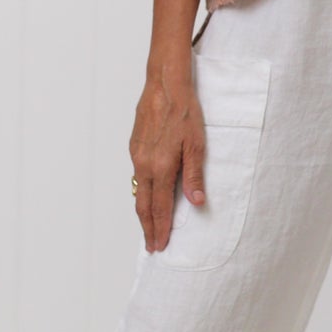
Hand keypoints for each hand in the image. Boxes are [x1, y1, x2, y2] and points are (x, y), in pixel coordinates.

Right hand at [129, 69, 207, 252]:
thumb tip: (197, 202)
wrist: (165, 85)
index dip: (160, 229)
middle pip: (143, 205)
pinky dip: (141, 192)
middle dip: (147, 228)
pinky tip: (147, 196)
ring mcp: (136, 155)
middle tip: (151, 246)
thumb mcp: (197, 144)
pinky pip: (136, 176)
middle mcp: (144, 164)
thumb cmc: (185, 112)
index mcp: (161, 167)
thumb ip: (195, 175)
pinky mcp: (134, 146)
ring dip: (143, 212)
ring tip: (149, 227)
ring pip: (137, 191)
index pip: (159, 208)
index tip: (160, 245)